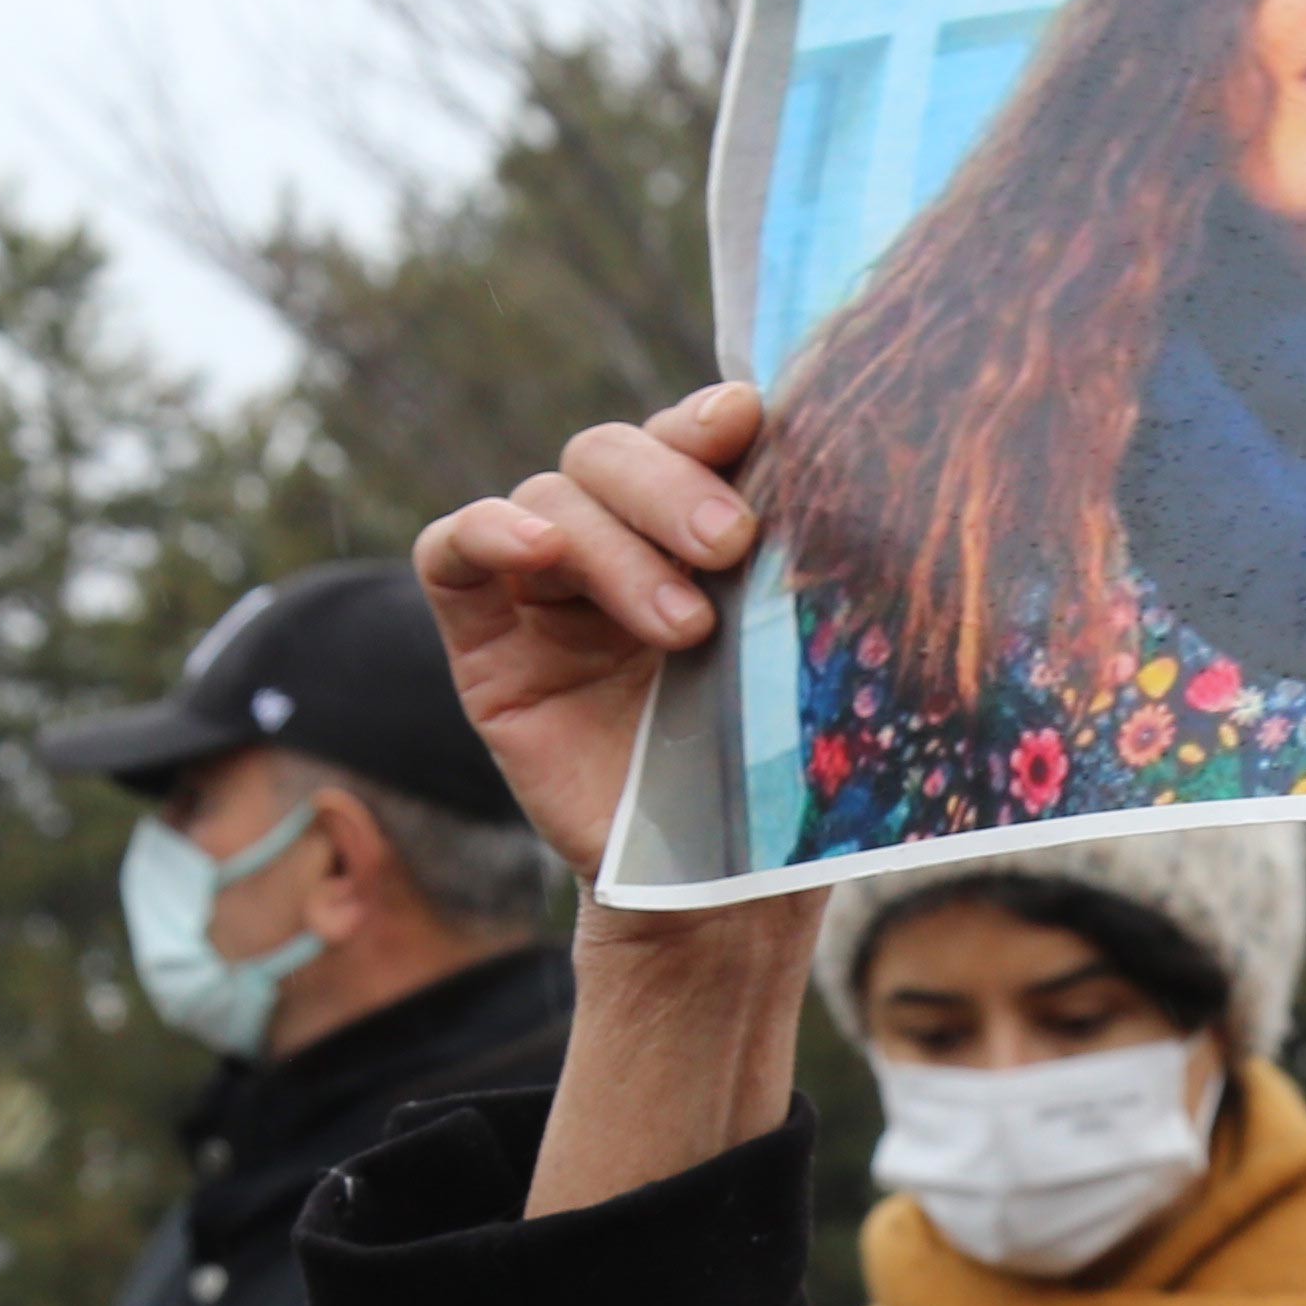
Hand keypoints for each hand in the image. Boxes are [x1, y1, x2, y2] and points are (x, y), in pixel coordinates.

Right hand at [413, 385, 804, 971]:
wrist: (719, 886)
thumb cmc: (776, 767)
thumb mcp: (801, 657)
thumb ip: (799, 564)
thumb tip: (854, 470)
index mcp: (695, 528)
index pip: (684, 437)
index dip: (706, 419)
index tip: (749, 424)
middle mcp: (617, 543)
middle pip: (610, 453)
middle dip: (670, 486)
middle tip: (731, 544)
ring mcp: (545, 588)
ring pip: (551, 498)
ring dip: (618, 546)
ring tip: (686, 630)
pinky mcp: (484, 640)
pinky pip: (451, 552)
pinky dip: (488, 530)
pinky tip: (536, 551)